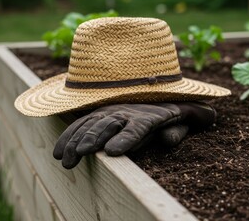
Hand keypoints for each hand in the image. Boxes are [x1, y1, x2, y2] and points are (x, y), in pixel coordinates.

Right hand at [53, 102, 215, 168]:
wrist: (160, 89)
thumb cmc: (177, 108)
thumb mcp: (189, 115)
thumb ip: (187, 123)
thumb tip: (168, 139)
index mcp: (148, 116)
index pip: (136, 129)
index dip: (125, 140)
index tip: (113, 152)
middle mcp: (126, 112)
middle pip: (107, 126)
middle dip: (93, 139)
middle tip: (80, 154)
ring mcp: (111, 111)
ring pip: (90, 125)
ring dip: (75, 141)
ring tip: (65, 159)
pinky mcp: (100, 114)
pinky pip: (81, 125)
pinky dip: (68, 137)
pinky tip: (59, 152)